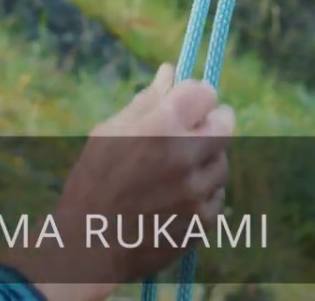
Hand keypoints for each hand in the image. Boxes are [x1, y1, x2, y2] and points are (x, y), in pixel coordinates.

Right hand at [0, 64, 233, 294]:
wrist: (89, 243)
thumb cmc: (93, 181)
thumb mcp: (109, 133)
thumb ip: (146, 102)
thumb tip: (169, 71)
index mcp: (160, 127)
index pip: (204, 92)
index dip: (196, 93)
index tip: (187, 101)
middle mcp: (185, 157)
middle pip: (225, 124)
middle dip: (211, 122)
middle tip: (190, 131)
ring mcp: (198, 192)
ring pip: (222, 162)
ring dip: (205, 160)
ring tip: (172, 170)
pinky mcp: (204, 222)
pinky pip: (216, 196)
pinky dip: (202, 192)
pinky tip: (174, 197)